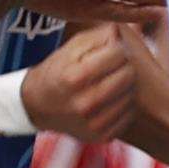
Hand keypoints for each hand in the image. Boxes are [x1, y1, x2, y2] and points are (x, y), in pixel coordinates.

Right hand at [21, 24, 137, 141]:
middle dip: (125, 64)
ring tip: (112, 80)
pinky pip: (128, 114)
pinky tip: (112, 97)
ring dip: (126, 84)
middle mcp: (84, 104)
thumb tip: (119, 31)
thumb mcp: (69, 49)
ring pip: (131, 95)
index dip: (117, 46)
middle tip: (115, 63)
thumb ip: (96, 36)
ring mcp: (94, 124)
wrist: (36, 107)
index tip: (111, 48)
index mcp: (74, 77)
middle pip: (128, 74)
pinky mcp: (101, 136)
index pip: (117, 54)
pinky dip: (124, 103)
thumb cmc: (56, 72)